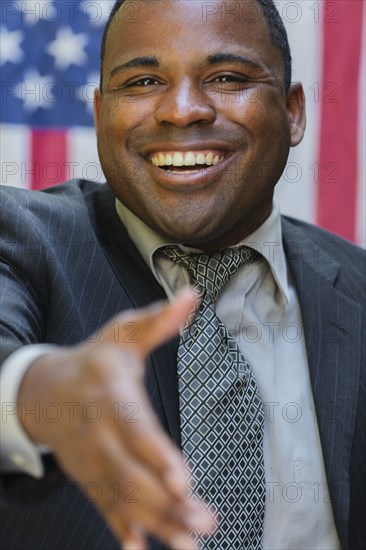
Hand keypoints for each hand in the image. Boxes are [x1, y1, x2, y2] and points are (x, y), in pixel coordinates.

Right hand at [17, 287, 213, 548]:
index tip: (182, 478)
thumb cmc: (92, 361)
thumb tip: (190, 296)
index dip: (156, 454)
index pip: (135, 427)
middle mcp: (99, 431)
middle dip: (166, 501)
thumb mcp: (122, 334)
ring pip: (122, 496)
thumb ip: (158, 320)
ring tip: (189, 543)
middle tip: (203, 522)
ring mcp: (91, 459)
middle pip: (131, 471)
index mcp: (110, 394)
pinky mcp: (89, 476)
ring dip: (156, 521)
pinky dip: (122, 530)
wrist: (45, 390)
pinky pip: (105, 506)